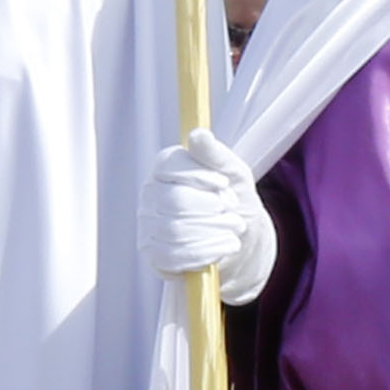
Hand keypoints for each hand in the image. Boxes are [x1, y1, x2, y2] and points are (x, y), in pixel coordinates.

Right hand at [146, 129, 279, 296]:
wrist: (242, 244)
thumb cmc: (235, 203)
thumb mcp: (235, 175)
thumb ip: (216, 155)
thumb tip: (198, 135)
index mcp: (165, 170)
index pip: (168, 166)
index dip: (198, 175)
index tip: (224, 183)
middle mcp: (151, 195)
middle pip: (174, 200)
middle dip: (212, 208)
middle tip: (234, 212)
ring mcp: (148, 226)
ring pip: (175, 229)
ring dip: (213, 231)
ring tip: (234, 230)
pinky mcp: (154, 255)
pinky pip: (174, 255)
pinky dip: (205, 252)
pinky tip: (224, 247)